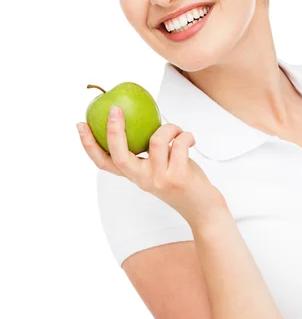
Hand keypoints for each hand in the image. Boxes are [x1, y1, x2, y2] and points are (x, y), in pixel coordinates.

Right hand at [77, 106, 227, 226]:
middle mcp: (143, 179)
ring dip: (170, 127)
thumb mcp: (160, 166)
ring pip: (157, 140)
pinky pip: (179, 143)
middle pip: (119, 155)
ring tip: (178, 130)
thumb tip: (139, 116)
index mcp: (135, 176)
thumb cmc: (182, 180)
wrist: (203, 209)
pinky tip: (190, 140)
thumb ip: (149, 151)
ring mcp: (159, 179)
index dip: (89, 145)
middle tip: (115, 109)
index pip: (104, 162)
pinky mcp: (178, 177)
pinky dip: (186, 135)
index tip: (81, 124)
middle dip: (113, 130)